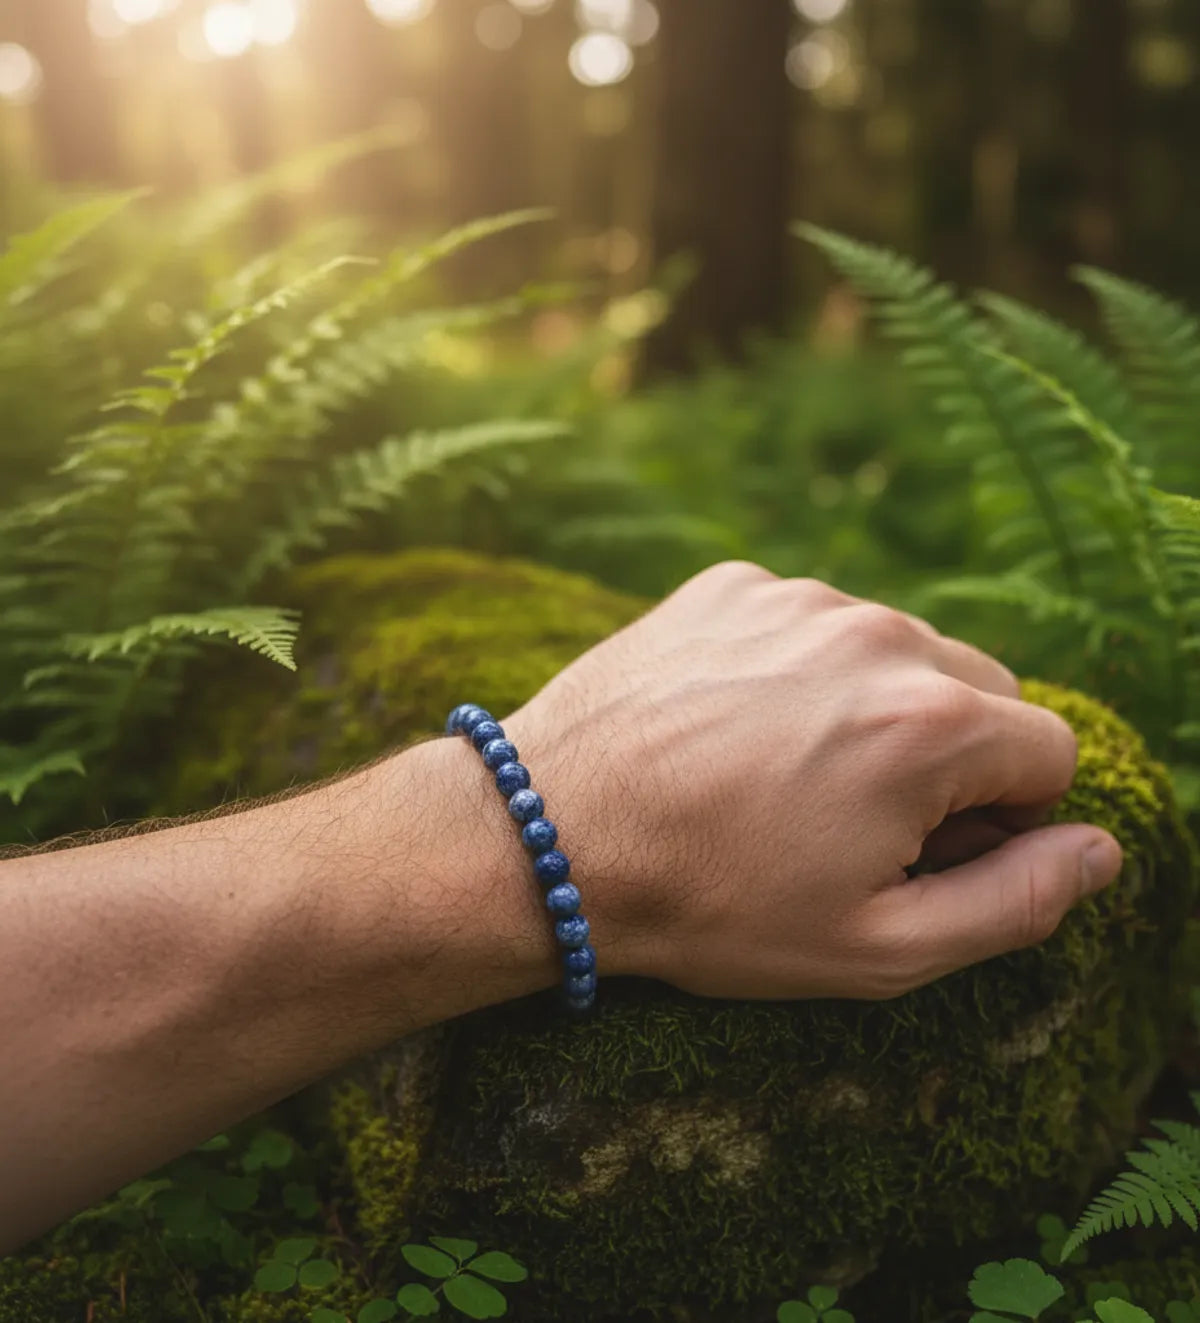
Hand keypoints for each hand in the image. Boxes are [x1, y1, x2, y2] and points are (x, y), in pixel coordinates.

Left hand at [504, 561, 1123, 1000]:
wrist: (547, 838)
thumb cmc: (709, 905)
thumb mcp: (877, 947)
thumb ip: (1015, 902)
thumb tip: (1099, 850)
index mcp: (929, 724)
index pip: (1047, 754)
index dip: (1002, 819)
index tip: (925, 851)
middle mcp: (876, 634)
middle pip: (982, 691)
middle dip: (949, 758)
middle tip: (856, 822)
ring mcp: (796, 598)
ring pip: (897, 650)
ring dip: (873, 707)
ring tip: (783, 776)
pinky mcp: (731, 585)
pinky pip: (811, 622)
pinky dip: (798, 670)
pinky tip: (734, 727)